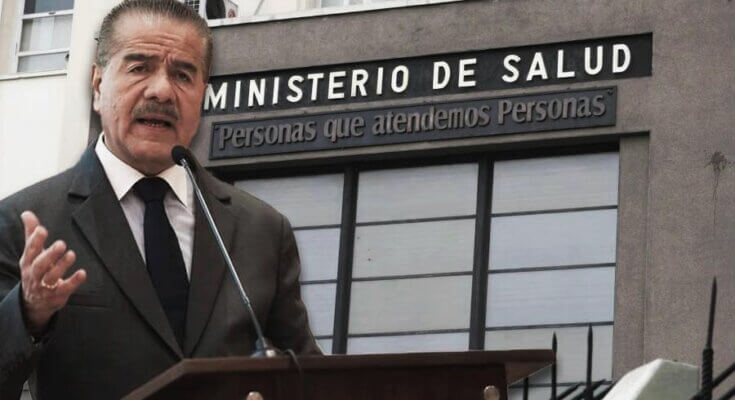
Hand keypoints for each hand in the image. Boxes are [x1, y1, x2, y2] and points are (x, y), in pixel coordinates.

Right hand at [19, 211, 86, 333]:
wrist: (33, 302)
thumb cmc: (35, 271)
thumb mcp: (31, 253)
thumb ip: (31, 233)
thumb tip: (27, 213)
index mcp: (28, 262)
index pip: (30, 250)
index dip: (35, 240)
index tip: (42, 229)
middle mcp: (34, 275)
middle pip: (40, 265)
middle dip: (50, 255)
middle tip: (61, 244)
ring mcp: (45, 287)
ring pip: (51, 277)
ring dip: (62, 266)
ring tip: (72, 254)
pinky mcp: (57, 296)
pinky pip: (65, 289)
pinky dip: (74, 281)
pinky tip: (83, 273)